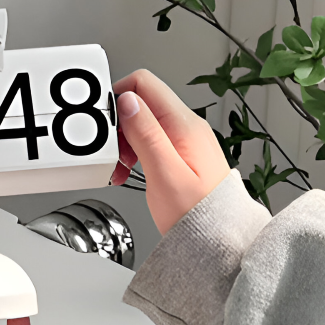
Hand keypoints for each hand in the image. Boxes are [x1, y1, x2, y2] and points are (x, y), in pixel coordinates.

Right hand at [111, 69, 230, 234]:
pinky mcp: (180, 154)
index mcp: (184, 125)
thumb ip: (145, 133)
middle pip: (140, 103)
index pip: (144, 83)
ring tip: (122, 168)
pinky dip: (134, 152)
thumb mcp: (164, 173)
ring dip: (124, 141)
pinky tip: (131, 171)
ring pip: (142, 122)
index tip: (106, 125)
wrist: (218, 240)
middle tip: (114, 154)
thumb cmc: (196, 214)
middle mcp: (187, 127)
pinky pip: (150, 140)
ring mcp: (184, 139)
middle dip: (118, 124)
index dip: (118, 97)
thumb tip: (128, 100)